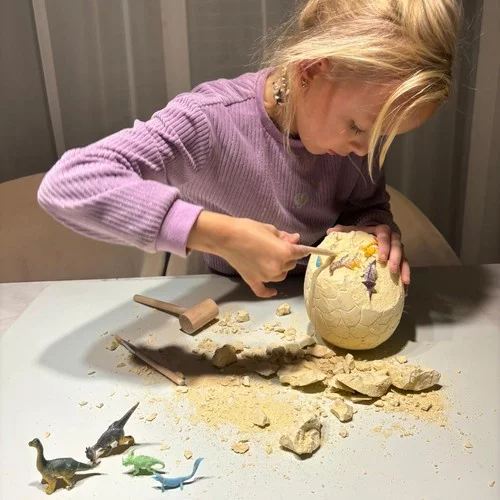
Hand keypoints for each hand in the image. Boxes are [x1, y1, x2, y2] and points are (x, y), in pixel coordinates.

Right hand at [187, 212, 309, 297]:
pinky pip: (263, 290)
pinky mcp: (253, 280)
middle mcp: (278, 267)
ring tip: (271, 259)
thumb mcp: (270, 229)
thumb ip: (284, 237)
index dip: (304, 249)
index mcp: (284, 253)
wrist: (226, 237)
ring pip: (281, 275)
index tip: (309, 249)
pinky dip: (268, 291)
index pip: (300, 252)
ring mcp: (265, 276)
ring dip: (280, 268)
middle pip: (291, 264)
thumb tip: (295, 239)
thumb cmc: (249, 229)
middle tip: (278, 247)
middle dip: (288, 256)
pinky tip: (273, 291)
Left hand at [327, 224, 409, 292]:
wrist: (370, 235)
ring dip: (404, 269)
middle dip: (396, 258)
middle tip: (391, 270)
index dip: (385, 246)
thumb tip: (330, 232)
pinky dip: (405, 279)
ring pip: (404, 258)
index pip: (384, 235)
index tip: (382, 257)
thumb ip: (341, 231)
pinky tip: (405, 291)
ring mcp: (398, 250)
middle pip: (398, 247)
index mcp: (381, 231)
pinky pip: (405, 269)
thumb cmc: (360, 235)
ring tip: (404, 281)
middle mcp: (392, 239)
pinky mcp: (400, 261)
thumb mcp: (351, 231)